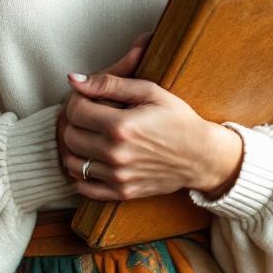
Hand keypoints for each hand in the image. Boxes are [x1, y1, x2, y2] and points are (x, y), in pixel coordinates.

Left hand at [57, 32, 243, 201]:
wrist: (201, 156)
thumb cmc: (178, 119)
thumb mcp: (149, 91)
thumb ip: (109, 83)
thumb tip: (74, 80)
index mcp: (121, 126)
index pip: (76, 111)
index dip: (76, 99)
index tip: (87, 98)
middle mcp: (115, 154)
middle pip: (70, 136)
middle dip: (74, 121)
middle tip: (89, 114)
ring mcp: (117, 176)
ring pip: (72, 162)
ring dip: (75, 147)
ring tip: (89, 135)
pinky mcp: (121, 192)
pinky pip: (84, 188)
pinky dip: (80, 175)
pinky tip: (91, 160)